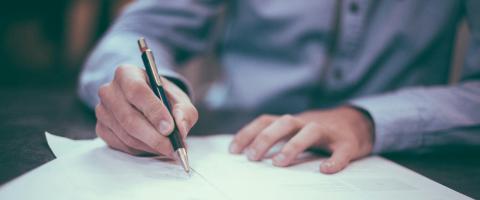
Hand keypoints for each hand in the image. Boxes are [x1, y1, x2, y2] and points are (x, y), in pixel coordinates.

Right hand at [95, 65, 197, 156]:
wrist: (148, 104)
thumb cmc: (163, 99)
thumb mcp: (179, 100)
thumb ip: (184, 112)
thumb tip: (180, 128)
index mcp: (127, 74)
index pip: (137, 91)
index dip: (154, 111)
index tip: (170, 128)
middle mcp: (109, 91)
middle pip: (129, 118)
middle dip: (154, 137)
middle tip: (173, 147)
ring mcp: (102, 111)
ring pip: (126, 135)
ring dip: (150, 145)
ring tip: (168, 148)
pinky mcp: (101, 129)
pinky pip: (122, 145)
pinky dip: (141, 150)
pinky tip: (153, 146)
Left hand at [229, 106, 373, 173]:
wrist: (357, 122)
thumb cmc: (319, 132)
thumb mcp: (295, 130)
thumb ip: (277, 138)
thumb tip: (248, 154)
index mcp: (292, 122)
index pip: (266, 121)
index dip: (248, 133)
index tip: (233, 150)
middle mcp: (307, 122)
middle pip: (284, 122)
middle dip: (266, 138)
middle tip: (252, 157)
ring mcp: (329, 131)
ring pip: (310, 131)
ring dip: (293, 145)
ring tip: (279, 163)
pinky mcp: (348, 143)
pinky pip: (341, 151)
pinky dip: (335, 160)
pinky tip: (325, 170)